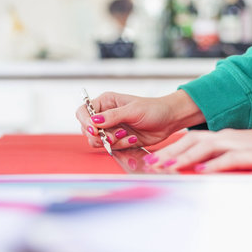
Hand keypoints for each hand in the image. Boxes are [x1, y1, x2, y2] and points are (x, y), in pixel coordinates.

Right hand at [75, 90, 204, 149]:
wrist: (168, 121)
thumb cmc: (153, 109)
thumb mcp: (133, 110)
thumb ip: (112, 116)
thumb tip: (94, 121)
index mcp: (105, 103)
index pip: (83, 112)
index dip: (85, 122)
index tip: (95, 130)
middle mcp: (105, 116)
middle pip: (87, 130)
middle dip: (100, 136)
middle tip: (115, 136)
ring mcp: (111, 129)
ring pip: (98, 142)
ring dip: (112, 142)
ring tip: (127, 136)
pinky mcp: (118, 141)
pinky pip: (111, 148)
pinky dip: (121, 146)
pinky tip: (133, 139)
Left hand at [144, 127, 251, 171]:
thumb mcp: (239, 152)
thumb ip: (219, 157)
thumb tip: (199, 167)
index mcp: (222, 137)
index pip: (190, 140)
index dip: (171, 149)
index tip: (153, 159)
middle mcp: (227, 137)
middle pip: (193, 142)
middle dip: (170, 153)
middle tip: (151, 164)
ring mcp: (239, 144)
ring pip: (207, 148)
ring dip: (186, 157)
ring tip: (169, 166)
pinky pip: (230, 159)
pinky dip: (215, 165)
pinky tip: (202, 171)